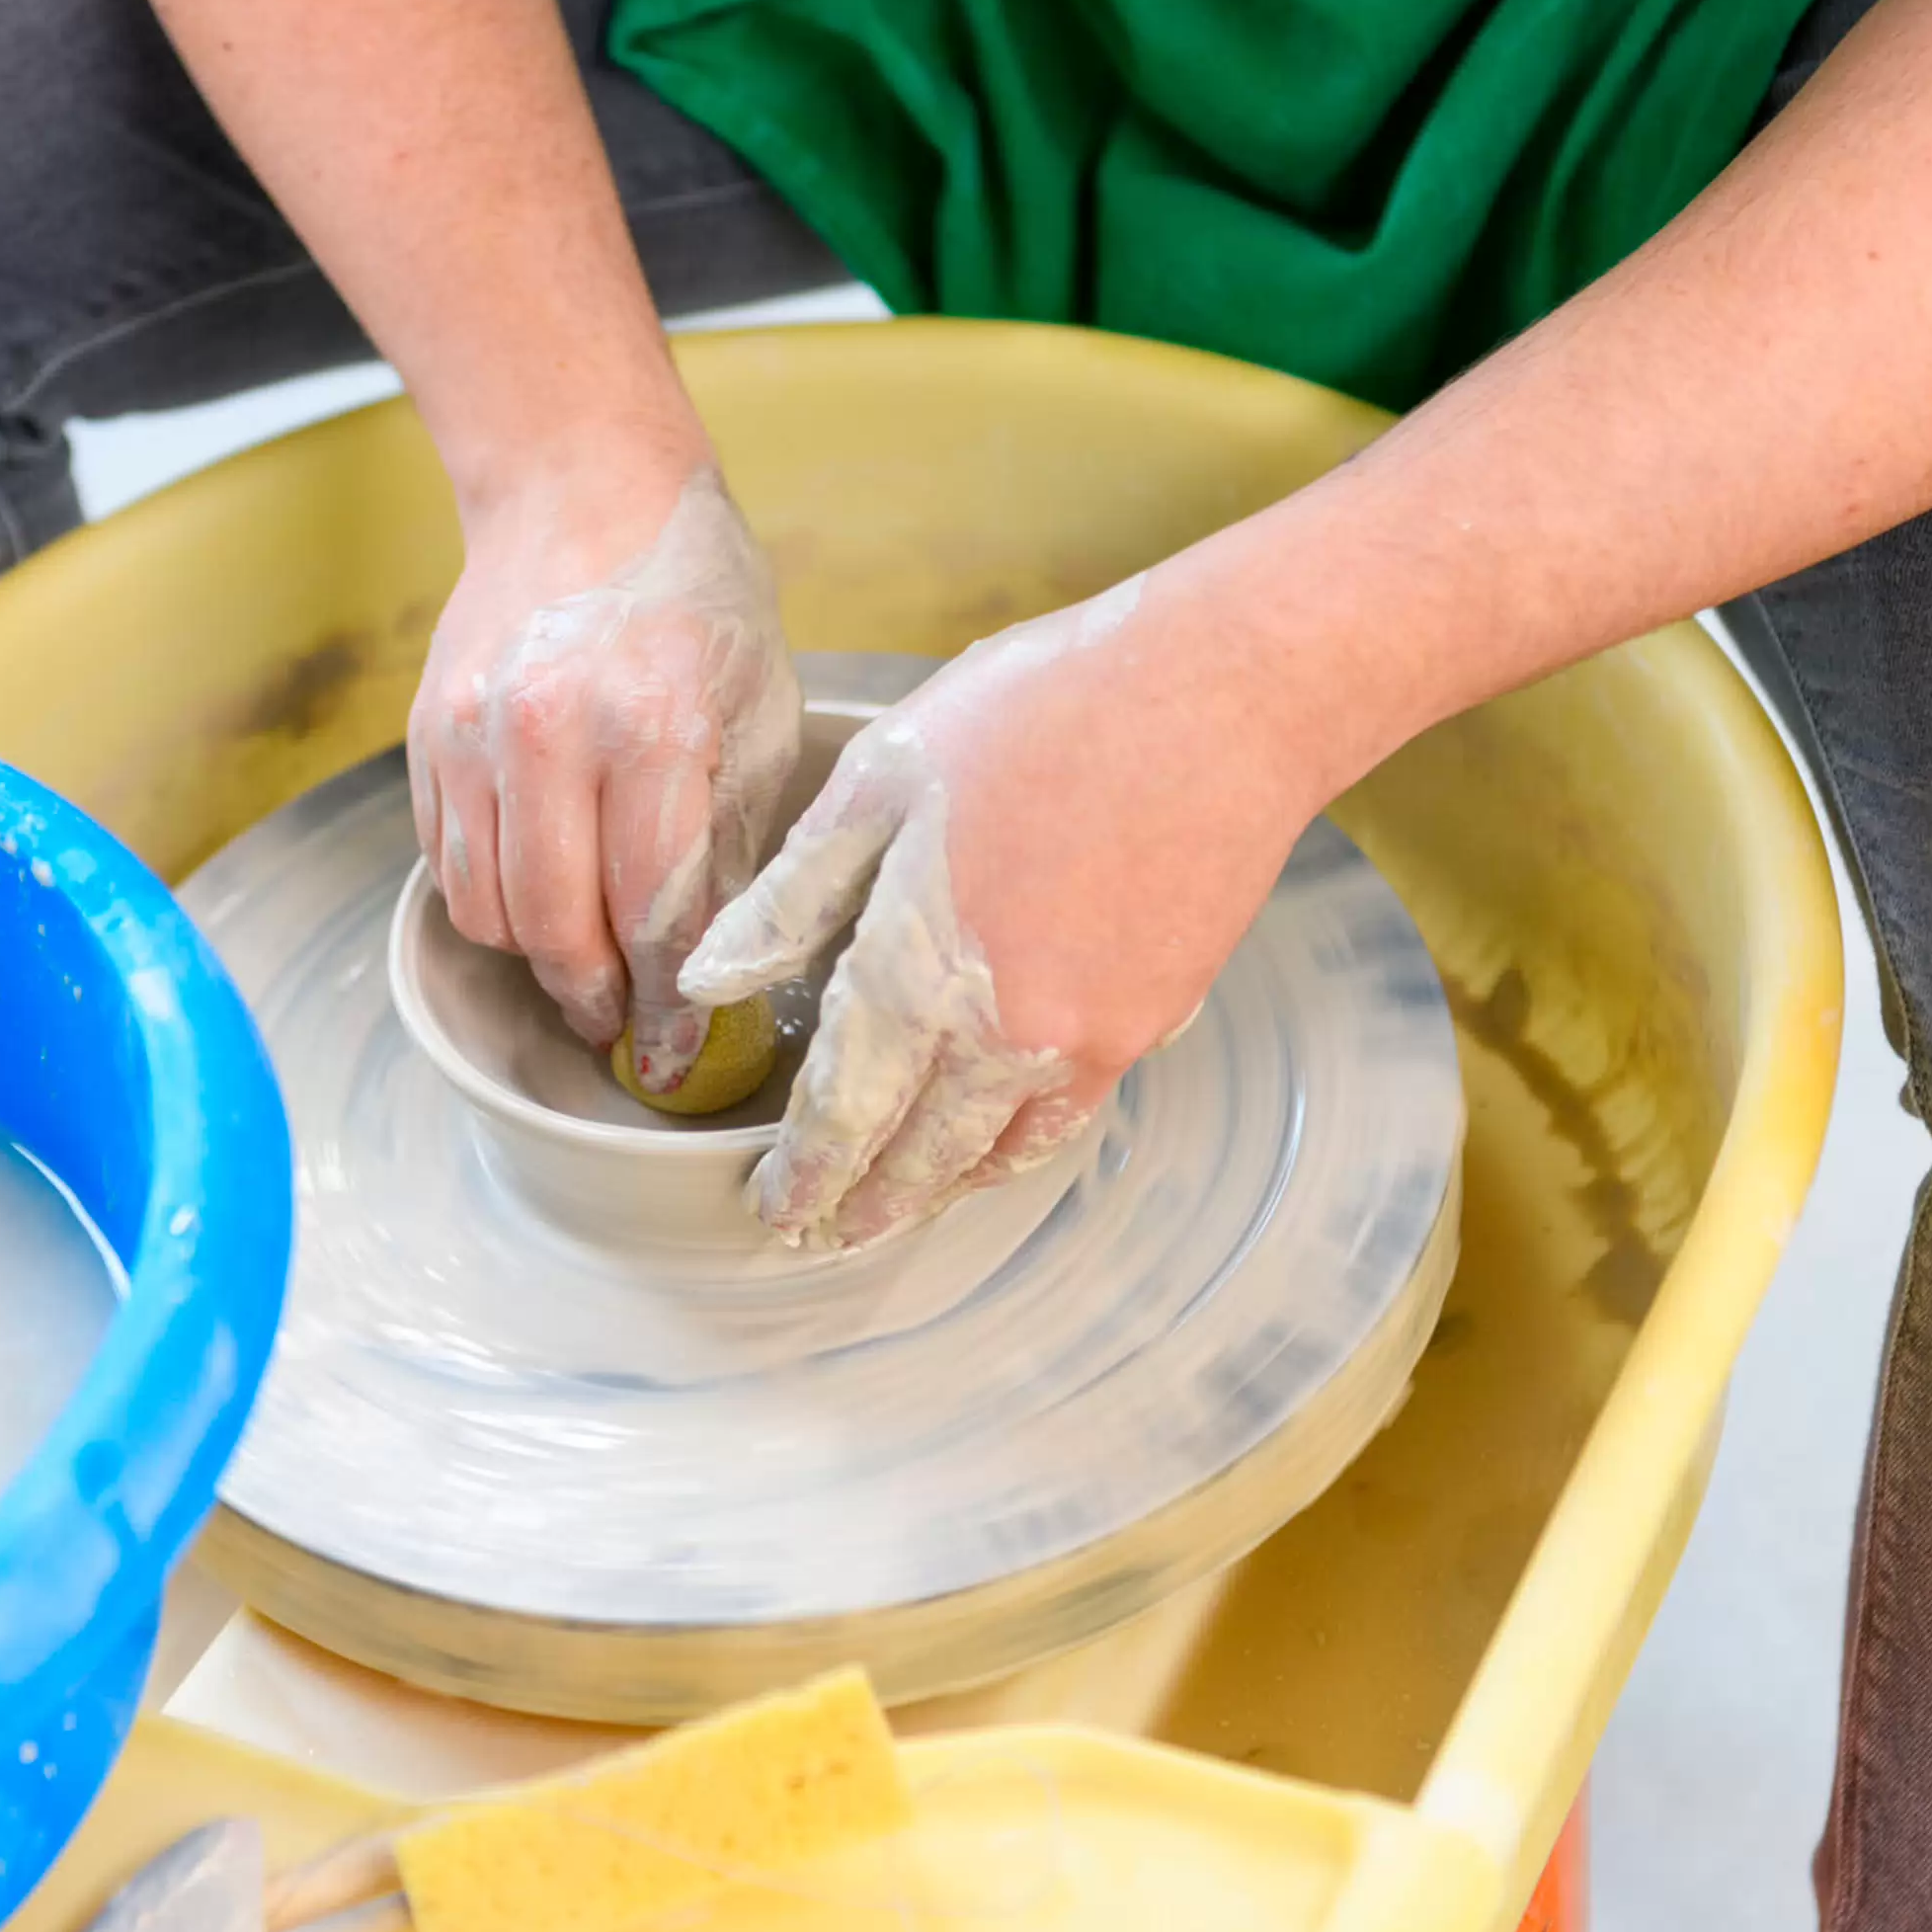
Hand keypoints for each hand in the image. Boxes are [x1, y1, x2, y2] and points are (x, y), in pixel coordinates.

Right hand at [408, 458, 801, 1090]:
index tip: (672, 1054)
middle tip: (624, 1024)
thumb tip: (715, 961)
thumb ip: (733, 838)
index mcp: (654, 728)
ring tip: (584, 964)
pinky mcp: (430, 734)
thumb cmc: (693, 595)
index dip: (667, 1003)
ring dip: (538, 958)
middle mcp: (551, 735)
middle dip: (596, 1000)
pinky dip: (492, 902)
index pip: (656, 913)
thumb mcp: (757, 708)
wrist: (582, 485)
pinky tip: (539, 897)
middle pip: (558, 930)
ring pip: (489, 911)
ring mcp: (475, 734)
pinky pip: (447, 863)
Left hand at [682, 575, 1330, 1249]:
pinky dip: (1016, 1150)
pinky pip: (1066, 1117)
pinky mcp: (1150, 1020)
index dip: (803, 1172)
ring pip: (997, 1152)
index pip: (840, 1112)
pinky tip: (995, 1146)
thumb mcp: (880, 781)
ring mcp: (1088, 1037)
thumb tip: (710, 978)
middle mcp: (1003, 1033)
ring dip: (939, 1192)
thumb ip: (792, 897)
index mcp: (917, 972)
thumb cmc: (1042, 713)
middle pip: (917, 1156)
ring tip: (897, 1210)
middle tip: (820, 1234)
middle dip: (863, 1204)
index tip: (771, 1207)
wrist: (1221, 696)